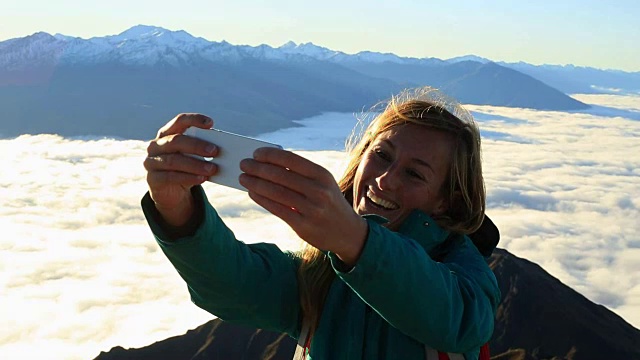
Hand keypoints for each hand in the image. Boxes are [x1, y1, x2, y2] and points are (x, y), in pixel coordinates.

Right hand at [144, 113, 218, 225]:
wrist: (171, 192)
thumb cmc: (186, 168)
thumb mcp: (193, 156)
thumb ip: (202, 149)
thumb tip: (222, 147)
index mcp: (167, 134)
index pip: (179, 121)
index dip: (194, 120)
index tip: (211, 123)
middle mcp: (156, 145)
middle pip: (176, 141)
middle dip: (196, 145)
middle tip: (215, 151)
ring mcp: (151, 162)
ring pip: (174, 161)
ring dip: (195, 165)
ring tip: (212, 169)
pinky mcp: (153, 179)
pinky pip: (171, 177)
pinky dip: (188, 178)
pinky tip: (202, 179)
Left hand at [239, 148, 367, 264]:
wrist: (348, 232)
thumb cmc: (328, 202)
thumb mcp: (322, 183)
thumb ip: (300, 174)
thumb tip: (268, 164)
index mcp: (322, 175)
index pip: (291, 159)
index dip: (270, 155)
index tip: (256, 153)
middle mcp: (319, 190)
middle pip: (281, 175)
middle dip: (258, 168)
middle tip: (243, 164)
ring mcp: (312, 209)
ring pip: (276, 192)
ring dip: (255, 183)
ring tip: (244, 178)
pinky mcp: (303, 225)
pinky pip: (277, 209)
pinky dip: (261, 199)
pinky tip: (252, 193)